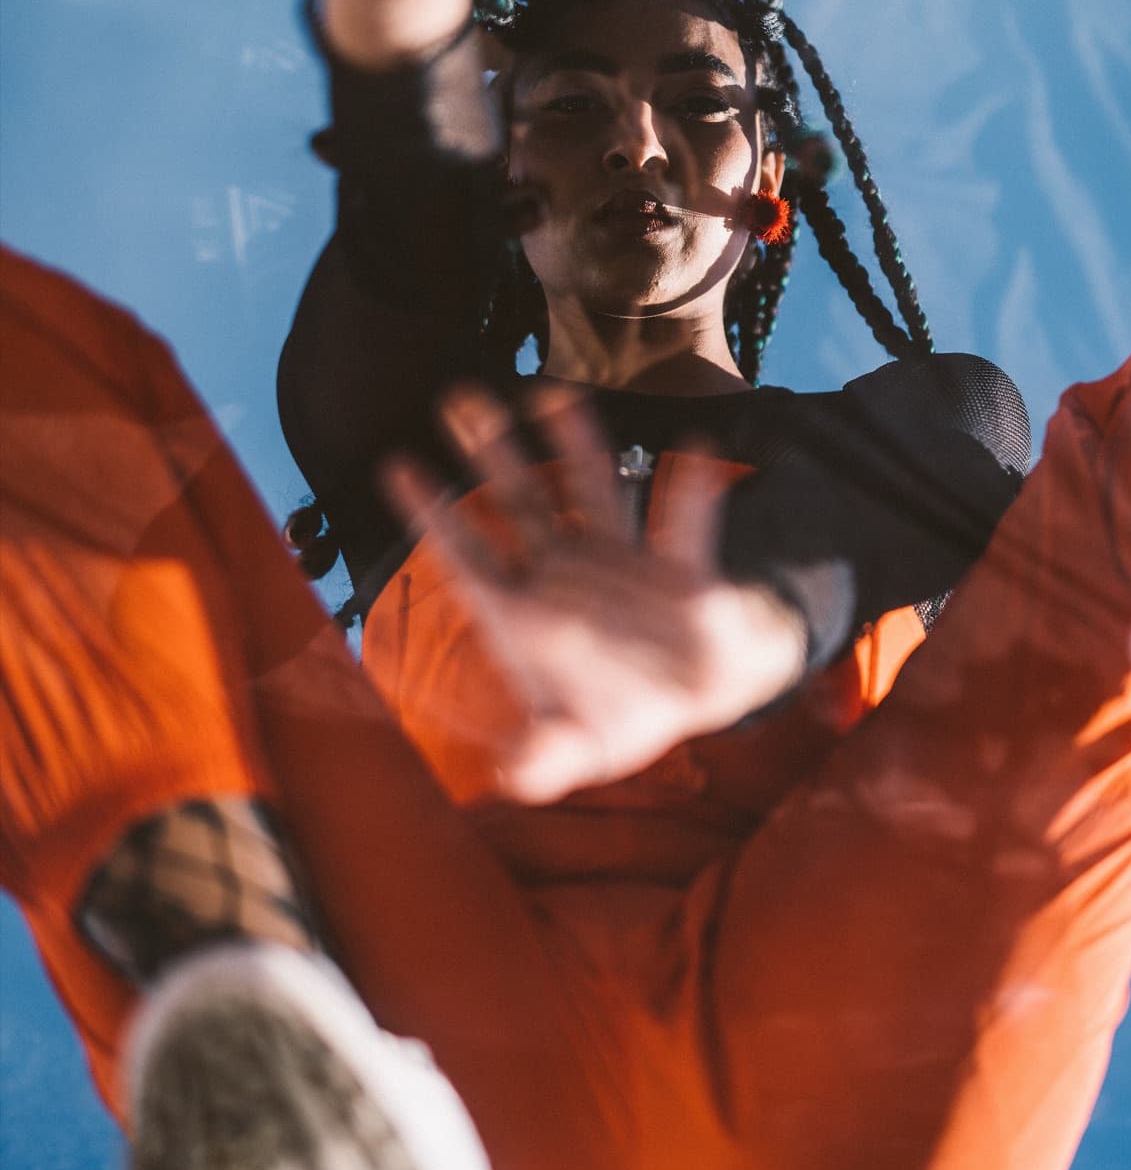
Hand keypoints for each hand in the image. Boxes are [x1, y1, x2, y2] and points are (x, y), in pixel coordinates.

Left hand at [382, 386, 809, 802]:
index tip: (394, 465)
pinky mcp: (677, 561)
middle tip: (458, 398)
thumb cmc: (620, 715)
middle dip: (490, 451)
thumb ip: (547, 758)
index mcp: (525, 616)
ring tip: (549, 393)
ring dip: (573, 440)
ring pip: (588, 488)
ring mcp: (617, 557)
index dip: (431, 514)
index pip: (467, 556)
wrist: (697, 696)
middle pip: (519, 502)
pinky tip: (694, 448)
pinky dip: (690, 486)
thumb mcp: (579, 747)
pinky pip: (682, 517)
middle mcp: (564, 573)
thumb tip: (514, 776)